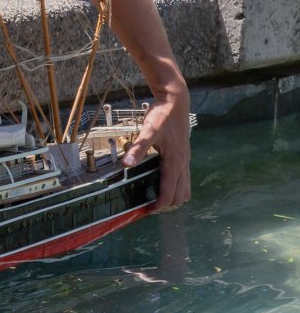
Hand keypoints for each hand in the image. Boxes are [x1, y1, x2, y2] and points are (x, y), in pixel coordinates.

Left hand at [122, 94, 190, 209]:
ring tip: (155, 197)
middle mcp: (183, 164)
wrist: (176, 102)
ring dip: (173, 196)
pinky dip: (177, 186)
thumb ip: (137, 148)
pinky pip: (185, 177)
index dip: (159, 204)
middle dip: (166, 203)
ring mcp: (186, 159)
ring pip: (185, 187)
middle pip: (179, 194)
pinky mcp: (184, 154)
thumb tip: (126, 164)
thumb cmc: (162, 116)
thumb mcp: (147, 131)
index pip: (169, 192)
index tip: (146, 210)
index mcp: (174, 162)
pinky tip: (163, 182)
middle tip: (148, 206)